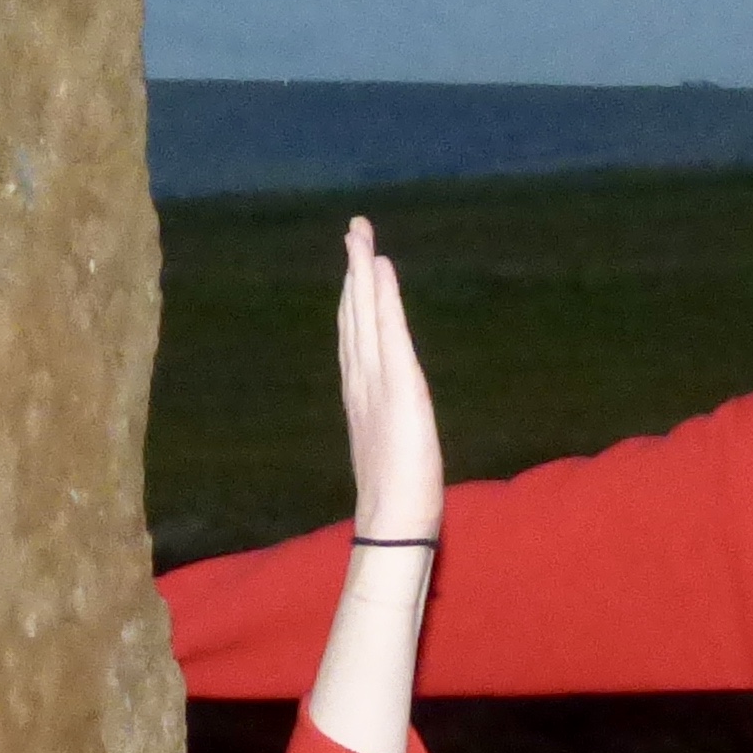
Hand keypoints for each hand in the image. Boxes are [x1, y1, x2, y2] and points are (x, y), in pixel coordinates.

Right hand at [337, 216, 441, 536]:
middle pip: (355, 316)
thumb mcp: (393, 451)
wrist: (393, 522)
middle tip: (353, 230)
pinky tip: (380, 266)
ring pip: (365, 315)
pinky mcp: (398, 384)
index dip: (354, 299)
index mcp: (361, 396)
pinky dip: (382, 297)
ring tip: (360, 234)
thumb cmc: (397, 499)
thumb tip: (395, 420)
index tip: (355, 266)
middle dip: (354, 272)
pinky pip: (388, 330)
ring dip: (362, 272)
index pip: (356, 337)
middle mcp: (361, 382)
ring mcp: (376, 381)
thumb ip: (389, 427)